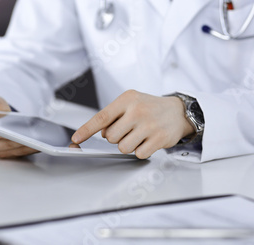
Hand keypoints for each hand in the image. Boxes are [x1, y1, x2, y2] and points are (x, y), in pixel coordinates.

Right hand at [0, 93, 37, 157]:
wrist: (1, 119)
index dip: (3, 132)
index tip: (13, 131)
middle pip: (6, 143)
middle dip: (19, 139)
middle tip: (32, 135)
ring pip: (15, 149)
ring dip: (27, 145)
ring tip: (39, 138)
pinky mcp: (8, 155)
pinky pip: (21, 153)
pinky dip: (30, 148)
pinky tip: (39, 142)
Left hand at [71, 90, 194, 158]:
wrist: (177, 111)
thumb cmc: (149, 107)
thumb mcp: (130, 103)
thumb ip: (113, 116)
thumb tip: (101, 133)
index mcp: (127, 99)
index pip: (102, 117)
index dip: (86, 130)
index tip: (76, 139)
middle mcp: (137, 111)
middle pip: (110, 137)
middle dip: (116, 137)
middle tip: (127, 130)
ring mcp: (149, 125)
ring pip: (123, 147)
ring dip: (128, 145)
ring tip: (138, 136)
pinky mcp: (159, 139)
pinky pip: (139, 154)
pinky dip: (141, 151)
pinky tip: (147, 141)